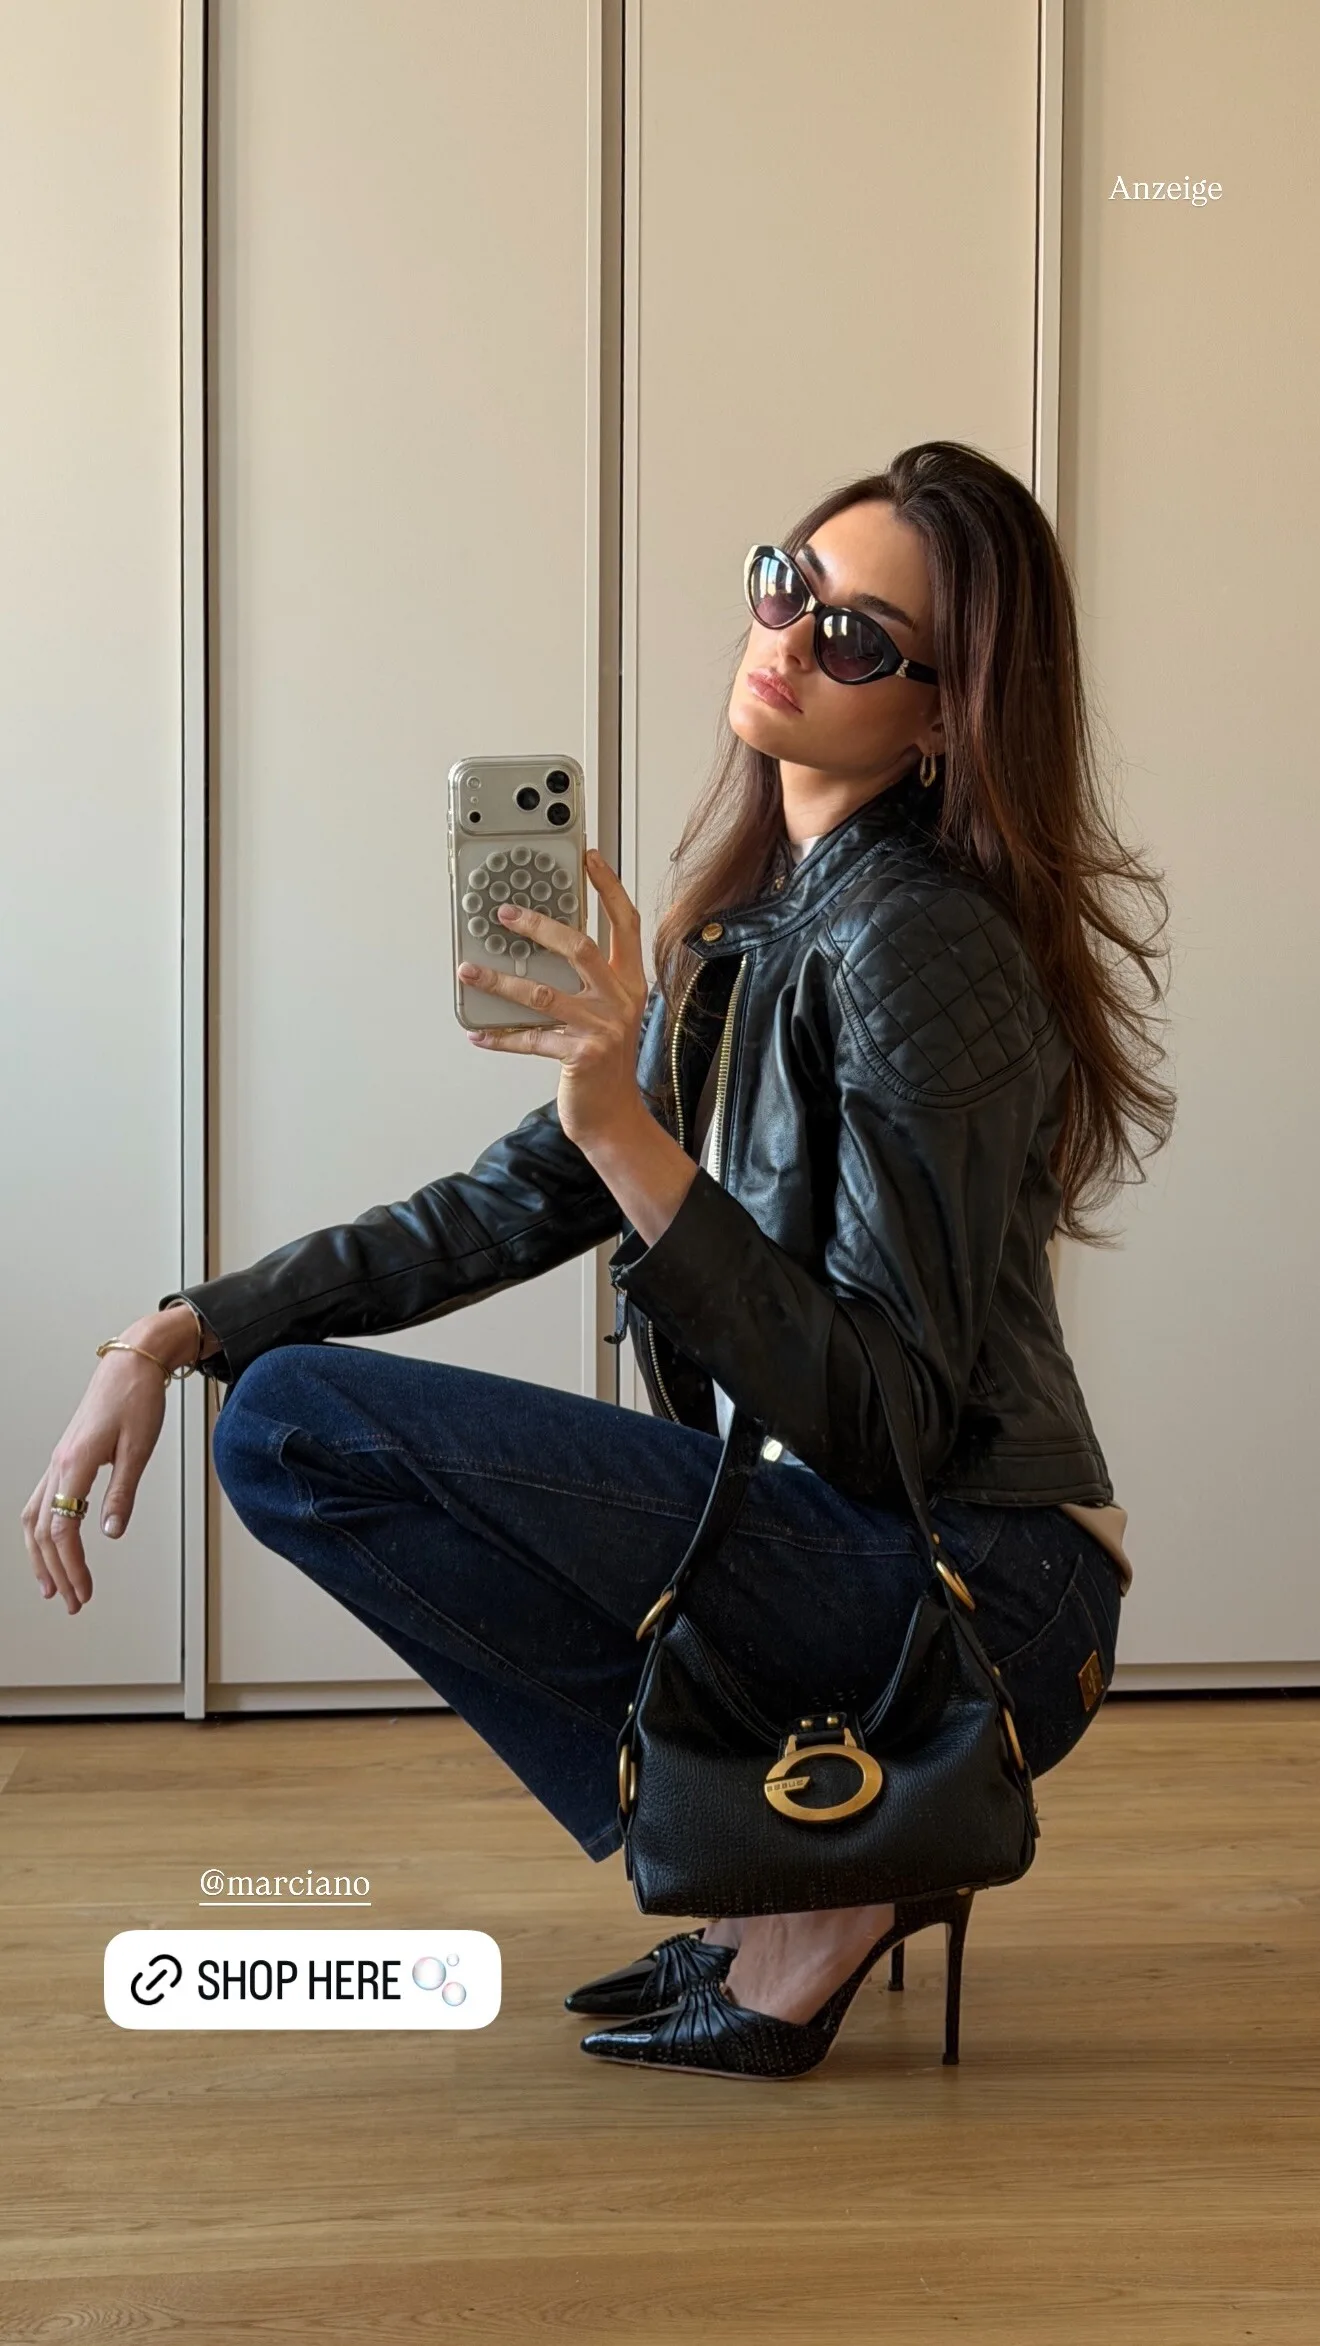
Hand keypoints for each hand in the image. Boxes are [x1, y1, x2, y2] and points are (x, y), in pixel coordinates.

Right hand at [19, 1310, 192, 1614]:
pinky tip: (50, 1545)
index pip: (61, 1528)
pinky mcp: (63, 1457)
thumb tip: (110, 1532)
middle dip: (56, 1570)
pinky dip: (41, 1530)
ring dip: (40, 1555)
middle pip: (42, 1530)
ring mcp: (56, 1460)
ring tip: (54, 1585)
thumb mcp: (138, 1449)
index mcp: (74, 1463)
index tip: (83, 1591)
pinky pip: (40, 1501)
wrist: (131, 1364)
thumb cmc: (138, 1399)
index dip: (71, 1565)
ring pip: (33, 1517)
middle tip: (73, 1601)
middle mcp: (57, 1463)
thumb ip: (122, 1493)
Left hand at [457, 847, 649, 1151]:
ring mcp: (602, 1028)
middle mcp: (621, 1000)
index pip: (624, 924)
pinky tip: (477, 1032)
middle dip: (539, 925)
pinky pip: (531, 1038)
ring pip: (544, 992)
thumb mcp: (607, 1013)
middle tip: (505, 914)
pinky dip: (501, 1035)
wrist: (612, 1115)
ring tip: (470, 970)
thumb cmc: (604, 1062)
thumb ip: (588, 981)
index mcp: (631, 983)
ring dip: (501, 980)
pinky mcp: (580, 1055)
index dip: (608, 888)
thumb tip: (538, 948)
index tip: (588, 858)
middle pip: (580, 947)